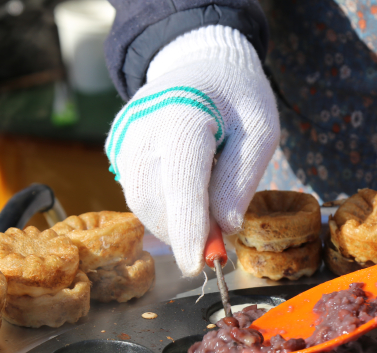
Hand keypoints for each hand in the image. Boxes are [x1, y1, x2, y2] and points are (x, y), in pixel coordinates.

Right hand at [106, 25, 279, 276]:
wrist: (201, 64)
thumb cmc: (238, 98)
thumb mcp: (260, 130)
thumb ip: (242, 178)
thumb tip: (226, 227)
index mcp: (183, 113)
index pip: (181, 180)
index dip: (188, 227)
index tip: (198, 264)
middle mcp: (142, 125)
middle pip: (155, 199)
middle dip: (183, 233)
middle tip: (216, 246)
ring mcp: (123, 135)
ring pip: (140, 202)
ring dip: (172, 223)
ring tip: (205, 214)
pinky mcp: (116, 147)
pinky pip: (135, 192)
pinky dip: (161, 206)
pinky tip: (185, 192)